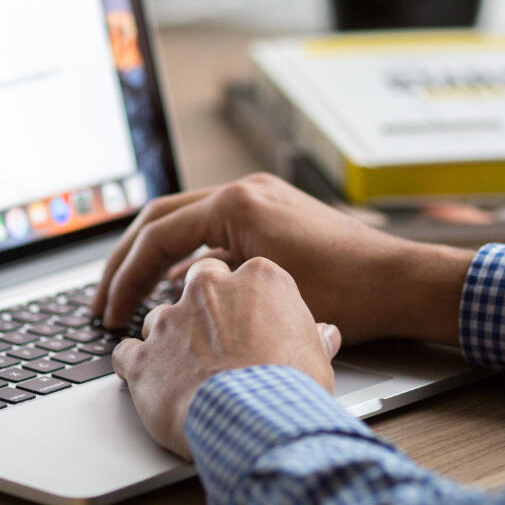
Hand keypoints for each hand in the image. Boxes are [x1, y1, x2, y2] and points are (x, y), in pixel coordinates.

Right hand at [94, 173, 471, 345]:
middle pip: (161, 219)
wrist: (401, 282)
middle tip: (103, 300)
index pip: (157, 235)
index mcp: (237, 203)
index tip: (109, 313)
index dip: (125, 278)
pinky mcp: (273, 213)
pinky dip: (189, 257)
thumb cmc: (347, 293)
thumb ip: (208, 287)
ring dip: (155, 257)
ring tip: (131, 296)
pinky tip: (180, 290)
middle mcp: (245, 191)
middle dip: (126, 261)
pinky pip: (214, 230)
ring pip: (185, 222)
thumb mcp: (264, 293)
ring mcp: (260, 198)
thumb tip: (168, 298)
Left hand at [112, 255, 341, 458]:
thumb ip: (313, 337)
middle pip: (198, 284)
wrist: (255, 420)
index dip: (247, 302)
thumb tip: (325, 335)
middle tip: (217, 339)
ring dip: (170, 340)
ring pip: (160, 318)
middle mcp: (208, 289)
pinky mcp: (143, 356)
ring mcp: (170, 320)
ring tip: (187, 371)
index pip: (245, 275)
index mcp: (257, 279)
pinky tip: (150, 383)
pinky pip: (127, 353)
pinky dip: (135, 366)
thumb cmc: (290, 388)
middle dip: (203, 307)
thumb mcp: (317, 358)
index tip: (251, 322)